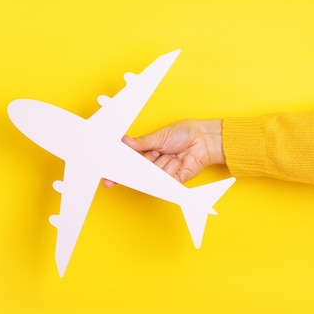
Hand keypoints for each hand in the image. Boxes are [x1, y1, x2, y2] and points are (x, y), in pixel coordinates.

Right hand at [103, 119, 224, 186]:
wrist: (204, 139)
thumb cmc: (185, 133)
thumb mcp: (159, 136)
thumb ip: (141, 143)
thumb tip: (125, 142)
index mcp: (147, 151)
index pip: (130, 162)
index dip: (119, 170)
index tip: (109, 177)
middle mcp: (154, 163)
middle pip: (139, 171)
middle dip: (143, 165)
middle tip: (148, 158)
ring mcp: (163, 172)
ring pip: (152, 175)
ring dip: (161, 164)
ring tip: (171, 154)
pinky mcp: (173, 180)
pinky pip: (164, 181)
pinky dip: (170, 169)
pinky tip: (176, 161)